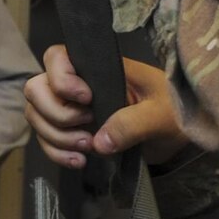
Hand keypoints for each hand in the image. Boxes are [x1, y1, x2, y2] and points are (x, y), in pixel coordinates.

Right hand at [23, 44, 189, 166]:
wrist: (181, 133)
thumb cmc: (176, 111)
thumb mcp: (161, 115)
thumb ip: (132, 123)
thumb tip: (99, 142)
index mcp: (99, 68)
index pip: (57, 57)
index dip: (60, 78)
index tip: (86, 99)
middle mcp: (79, 84)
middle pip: (37, 89)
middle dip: (55, 114)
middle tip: (86, 128)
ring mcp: (72, 108)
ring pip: (37, 116)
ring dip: (55, 137)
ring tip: (87, 149)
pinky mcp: (73, 131)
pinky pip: (47, 140)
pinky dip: (56, 153)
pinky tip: (79, 161)